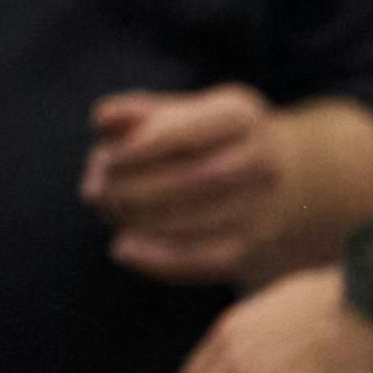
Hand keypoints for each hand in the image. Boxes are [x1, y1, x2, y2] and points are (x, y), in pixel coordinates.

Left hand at [87, 86, 305, 282]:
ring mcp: (264, 208)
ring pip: (194, 220)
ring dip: (139, 220)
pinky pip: (202, 259)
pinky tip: (123, 248)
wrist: (276, 178)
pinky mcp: (253, 249)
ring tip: (109, 213)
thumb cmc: (207, 141)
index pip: (182, 133)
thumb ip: (138, 113)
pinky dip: (157, 257)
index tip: (104, 158)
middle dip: (133, 188)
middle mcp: (262, 161)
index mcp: (240, 116)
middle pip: (191, 178)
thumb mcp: (181, 113)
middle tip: (96, 192)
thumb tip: (103, 119)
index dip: (136, 150)